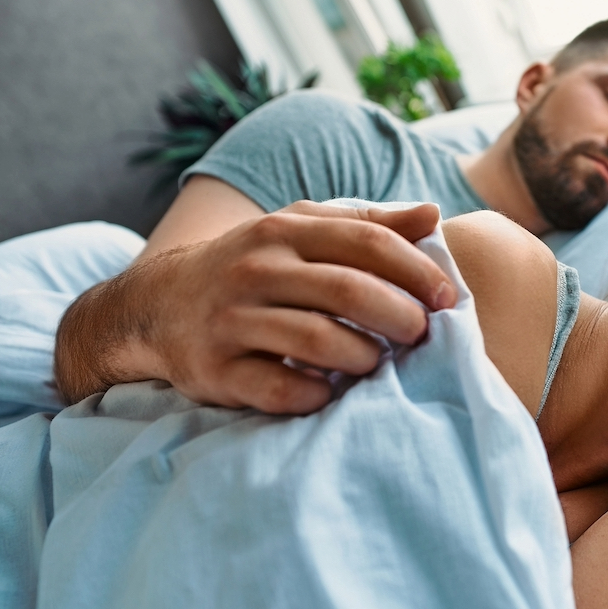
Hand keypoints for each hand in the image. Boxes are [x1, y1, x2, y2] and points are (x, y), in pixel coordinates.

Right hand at [94, 201, 453, 412]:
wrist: (158, 305)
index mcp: (286, 231)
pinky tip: (329, 392)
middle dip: (400, 317)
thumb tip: (433, 213)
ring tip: (377, 362)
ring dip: (363, 357)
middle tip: (421, 335)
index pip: (367, 242)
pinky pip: (276, 389)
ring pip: (316, 340)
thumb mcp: (303, 231)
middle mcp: (256, 270)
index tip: (448, 298)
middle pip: (348, 292)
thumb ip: (368, 223)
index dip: (417, 270)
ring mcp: (232, 320)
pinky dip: (313, 394)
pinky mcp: (214, 369)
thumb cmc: (257, 266)